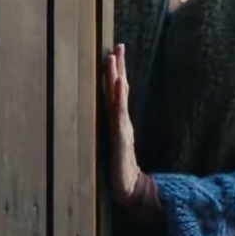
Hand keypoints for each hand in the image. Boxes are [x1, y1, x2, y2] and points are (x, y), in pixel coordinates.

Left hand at [104, 43, 142, 205]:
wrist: (130, 190)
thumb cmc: (120, 170)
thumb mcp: (114, 147)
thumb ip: (113, 134)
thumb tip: (104, 123)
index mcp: (118, 121)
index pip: (116, 92)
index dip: (116, 72)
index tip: (115, 50)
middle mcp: (121, 121)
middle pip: (119, 89)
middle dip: (118, 67)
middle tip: (118, 45)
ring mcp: (122, 127)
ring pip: (117, 97)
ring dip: (116, 76)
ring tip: (114, 57)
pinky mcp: (121, 137)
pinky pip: (120, 113)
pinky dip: (120, 97)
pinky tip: (121, 83)